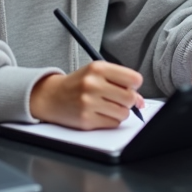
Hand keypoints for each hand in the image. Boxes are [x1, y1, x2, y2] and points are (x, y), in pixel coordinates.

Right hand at [29, 62, 143, 129]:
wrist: (51, 96)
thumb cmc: (78, 84)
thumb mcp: (96, 73)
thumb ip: (120, 81)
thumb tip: (140, 101)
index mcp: (98, 68)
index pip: (133, 79)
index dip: (135, 85)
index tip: (129, 87)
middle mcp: (92, 84)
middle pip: (130, 98)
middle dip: (128, 101)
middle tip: (118, 98)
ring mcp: (88, 103)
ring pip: (123, 113)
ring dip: (120, 112)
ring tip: (108, 106)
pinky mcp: (86, 120)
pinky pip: (113, 124)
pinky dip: (111, 120)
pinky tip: (100, 113)